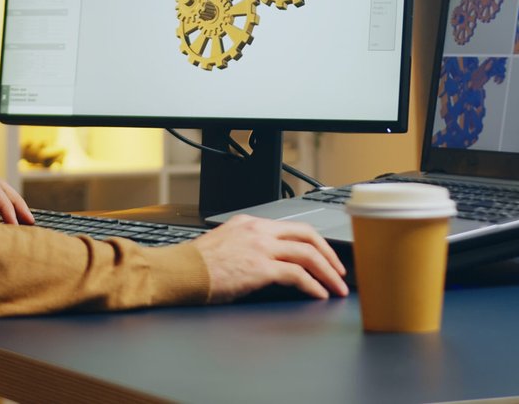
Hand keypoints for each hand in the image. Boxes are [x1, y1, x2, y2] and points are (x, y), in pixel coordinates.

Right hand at [190, 215, 347, 301]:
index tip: (325, 256)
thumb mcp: (225, 246)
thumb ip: (249, 248)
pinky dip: (313, 285)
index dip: (315, 242)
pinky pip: (297, 274)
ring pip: (308, 253)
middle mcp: (258, 230)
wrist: (178, 272)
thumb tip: (269, 265)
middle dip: (330, 255)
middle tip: (340, 272)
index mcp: (250, 223)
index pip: (292, 227)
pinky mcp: (259, 267)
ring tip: (337, 287)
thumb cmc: (195, 266)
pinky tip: (319, 295)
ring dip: (328, 272)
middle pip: (308, 235)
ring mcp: (260, 247)